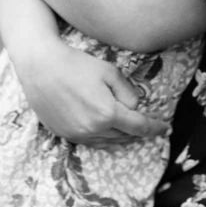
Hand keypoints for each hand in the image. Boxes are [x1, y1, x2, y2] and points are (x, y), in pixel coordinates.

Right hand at [12, 40, 169, 145]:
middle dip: (138, 132)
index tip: (165, 128)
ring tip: (129, 131)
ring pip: (108, 142)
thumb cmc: (76, 64)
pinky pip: (90, 142)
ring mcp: (77, 134)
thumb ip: (128, 92)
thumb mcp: (109, 71)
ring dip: (121, 137)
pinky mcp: (64, 134)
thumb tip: (134, 107)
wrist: (40, 67)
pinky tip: (106, 132)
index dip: (154, 128)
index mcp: (108, 114)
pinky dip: (103, 139)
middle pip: (124, 136)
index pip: (139, 127)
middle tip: (148, 126)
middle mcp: (93, 129)